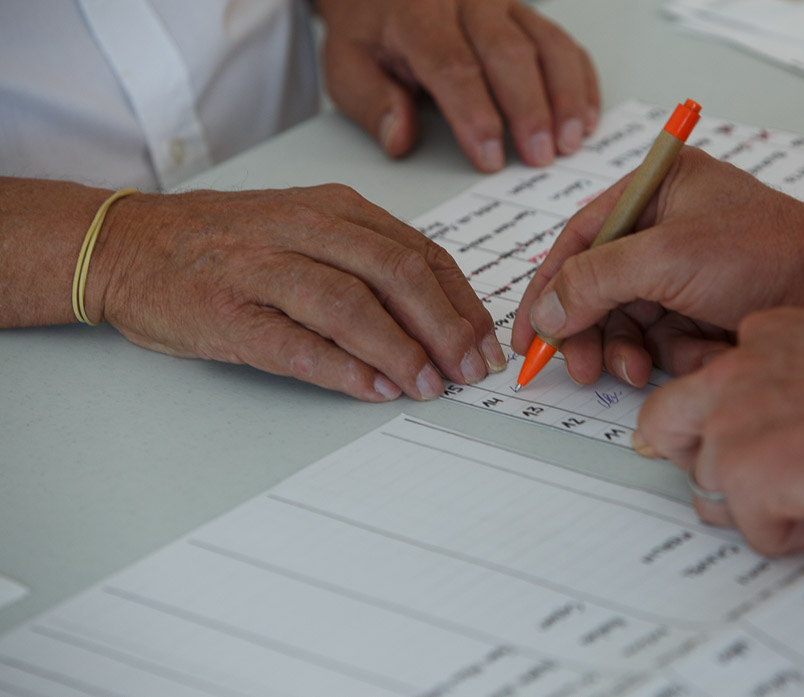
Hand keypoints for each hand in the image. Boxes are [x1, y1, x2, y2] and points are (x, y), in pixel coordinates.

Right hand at [92, 185, 505, 400]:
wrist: (131, 244)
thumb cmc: (231, 243)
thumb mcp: (309, 229)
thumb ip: (370, 262)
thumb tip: (442, 320)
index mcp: (335, 209)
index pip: (422, 252)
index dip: (462, 302)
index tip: (485, 343)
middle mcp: (305, 230)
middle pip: (397, 274)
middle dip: (445, 327)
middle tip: (470, 370)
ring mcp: (264, 269)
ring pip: (351, 305)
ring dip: (400, 351)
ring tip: (429, 385)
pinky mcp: (228, 312)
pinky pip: (295, 343)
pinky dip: (340, 369)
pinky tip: (372, 390)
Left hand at [317, 0, 599, 170]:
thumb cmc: (372, 33)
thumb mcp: (348, 65)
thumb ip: (370, 102)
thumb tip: (399, 138)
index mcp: (417, 15)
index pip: (452, 65)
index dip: (475, 114)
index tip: (489, 157)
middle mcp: (467, 2)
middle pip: (508, 52)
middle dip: (529, 108)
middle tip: (540, 156)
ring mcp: (504, 5)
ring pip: (545, 43)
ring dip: (565, 95)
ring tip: (571, 142)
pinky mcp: (528, 15)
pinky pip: (564, 42)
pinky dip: (581, 81)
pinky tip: (586, 119)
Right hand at [511, 146, 803, 384]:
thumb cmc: (765, 252)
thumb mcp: (667, 258)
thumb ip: (595, 280)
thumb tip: (544, 311)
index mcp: (652, 189)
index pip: (578, 240)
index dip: (546, 289)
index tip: (527, 334)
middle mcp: (663, 226)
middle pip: (597, 287)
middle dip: (589, 332)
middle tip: (579, 368)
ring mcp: (682, 269)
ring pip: (627, 321)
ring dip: (630, 351)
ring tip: (640, 372)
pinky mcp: (702, 306)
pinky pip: (664, 339)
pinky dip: (676, 355)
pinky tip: (703, 355)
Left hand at [632, 307, 803, 554]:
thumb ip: (784, 368)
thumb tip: (788, 407)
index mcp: (745, 349)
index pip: (692, 389)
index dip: (696, 423)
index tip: (704, 440)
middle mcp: (724, 387)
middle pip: (663, 434)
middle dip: (695, 463)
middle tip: (740, 483)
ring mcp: (729, 435)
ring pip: (712, 493)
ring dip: (761, 507)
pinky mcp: (749, 482)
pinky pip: (758, 531)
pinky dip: (794, 533)